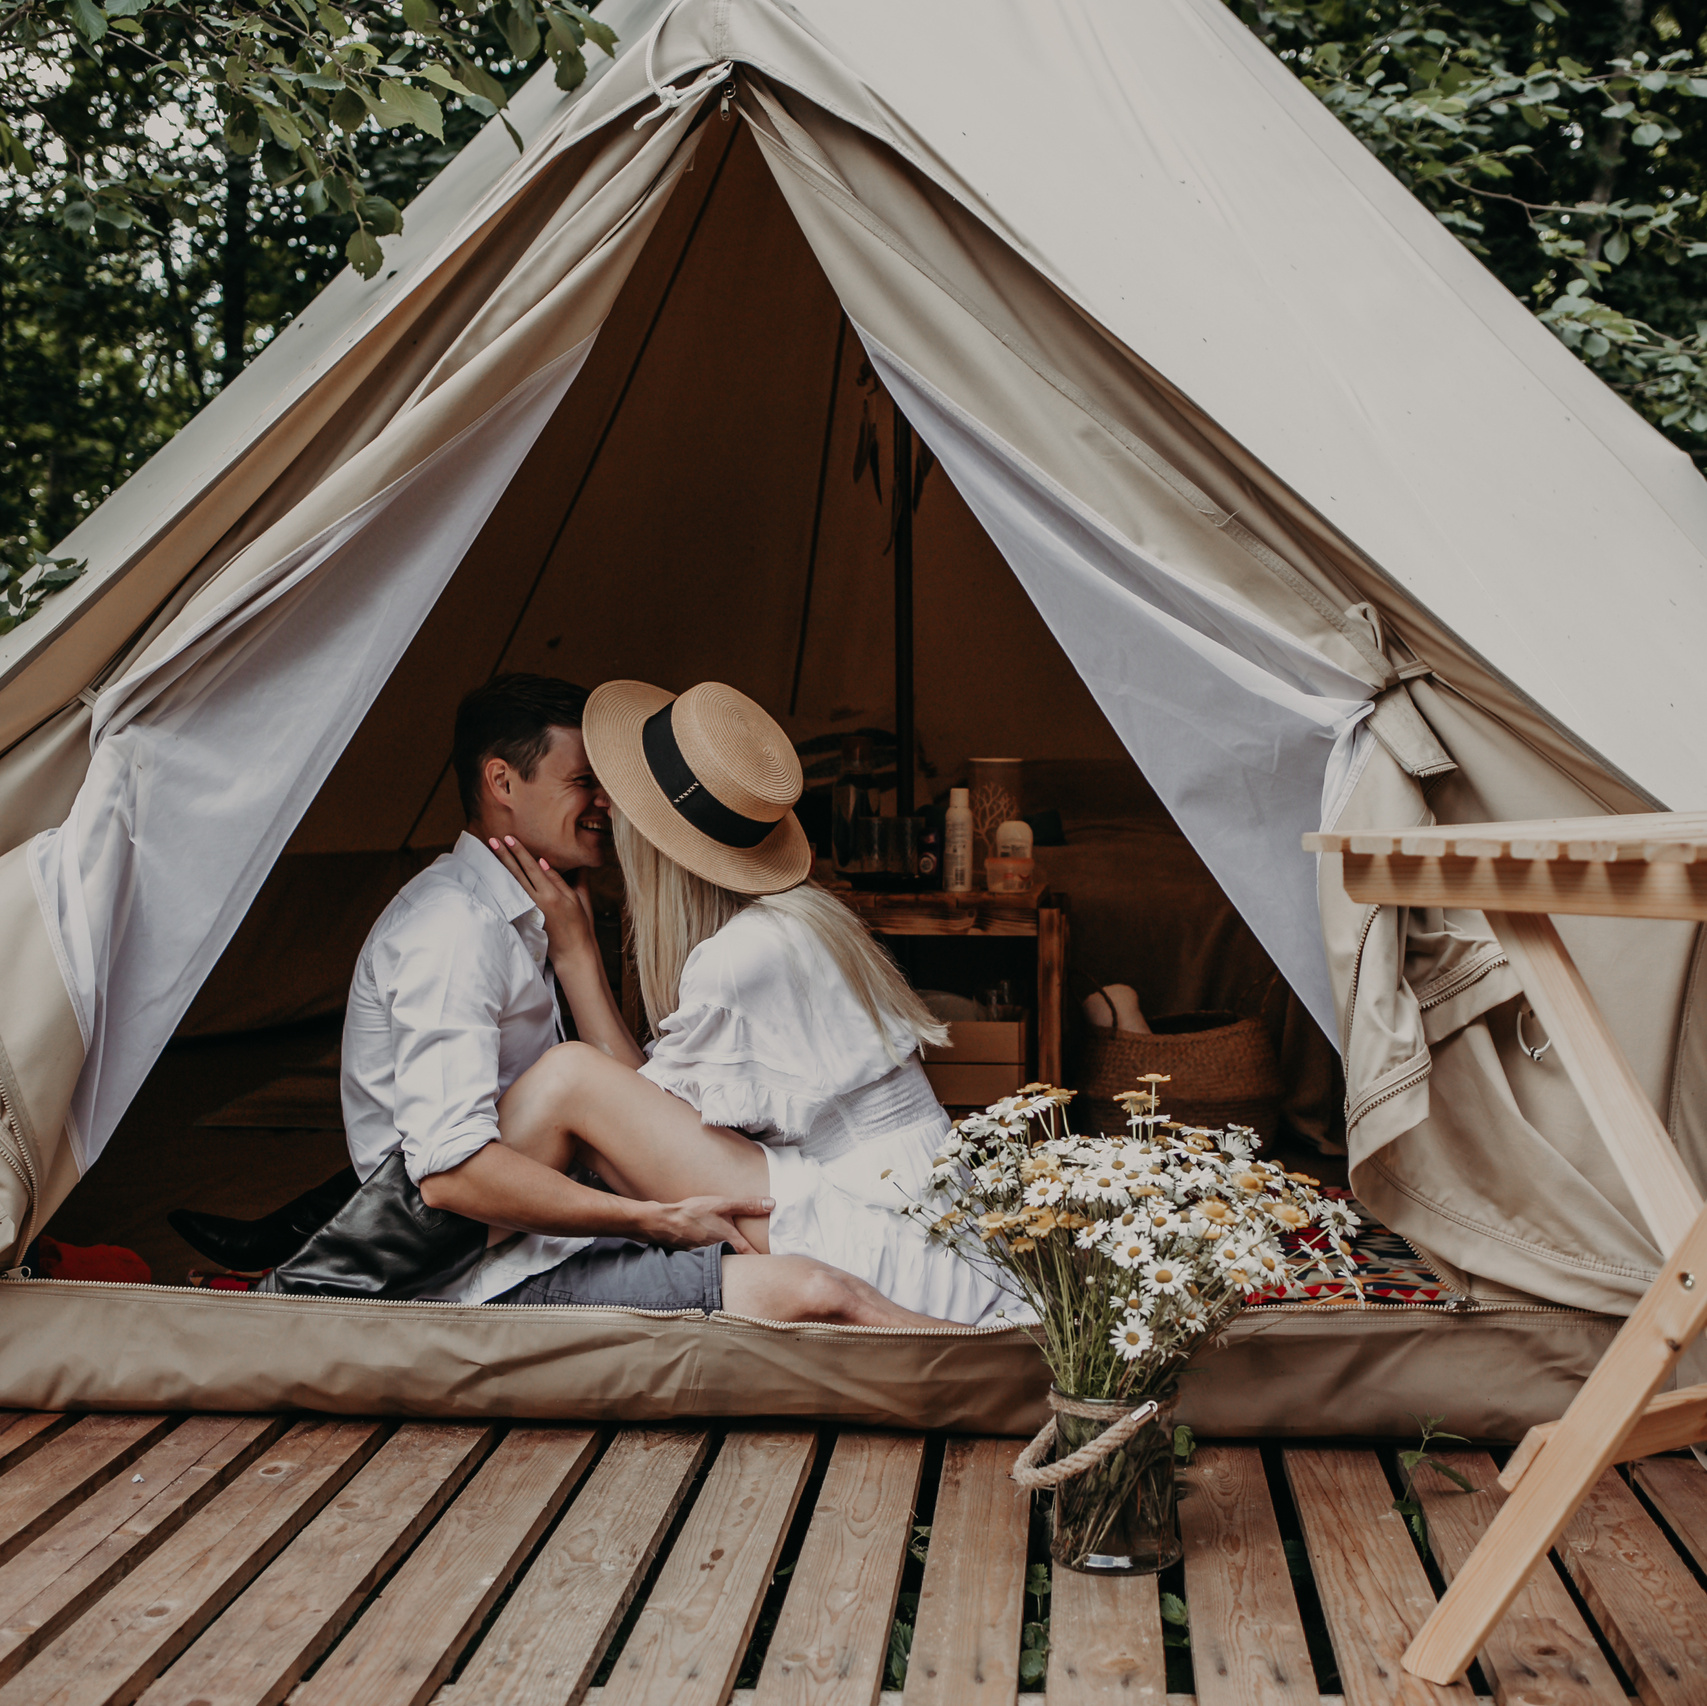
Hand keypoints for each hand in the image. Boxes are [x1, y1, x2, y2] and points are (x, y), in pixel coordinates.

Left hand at [488, 834, 595, 962]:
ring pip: (511, 884)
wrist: (573, 951)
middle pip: (517, 874)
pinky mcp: (525, 918)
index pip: (531, 867)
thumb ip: (560, 879)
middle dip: (505, 856)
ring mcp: (529, 910)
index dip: (520, 852)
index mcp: (551, 894)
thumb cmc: (580, 924)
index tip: (510, 838)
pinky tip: (497, 875)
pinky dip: (504, 884)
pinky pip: (513, 897)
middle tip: (493, 840)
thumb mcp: (577, 898)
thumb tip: (544, 861)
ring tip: (492, 853)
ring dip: (501, 867)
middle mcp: (537, 901)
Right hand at [643, 1195, 773, 1254]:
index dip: (768, 1261)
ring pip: (729, 1263)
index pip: (755, 1258)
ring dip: (738, 1263)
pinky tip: (721, 1251)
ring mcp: (710, 1258)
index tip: (778, 1264)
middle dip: (753, 1264)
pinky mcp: (699, 1257)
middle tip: (766, 1263)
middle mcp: (722, 1254)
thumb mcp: (722, 1204)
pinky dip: (721, 1260)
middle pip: (743, 1264)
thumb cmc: (693, 1212)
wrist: (663, 1223)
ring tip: (747, 1261)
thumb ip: (747, 1205)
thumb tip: (772, 1204)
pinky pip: (715, 1261)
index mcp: (732, 1242)